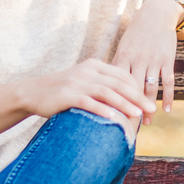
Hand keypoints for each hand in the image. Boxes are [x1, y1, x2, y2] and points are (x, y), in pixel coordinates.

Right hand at [21, 59, 156, 124]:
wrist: (33, 92)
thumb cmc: (63, 91)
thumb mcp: (84, 83)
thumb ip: (103, 86)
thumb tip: (127, 100)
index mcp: (94, 66)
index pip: (123, 75)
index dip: (138, 88)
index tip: (149, 102)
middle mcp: (87, 71)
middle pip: (118, 83)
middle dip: (137, 97)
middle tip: (150, 109)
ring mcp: (77, 82)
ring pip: (106, 92)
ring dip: (124, 103)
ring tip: (138, 114)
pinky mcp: (66, 94)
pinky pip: (88, 102)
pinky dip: (102, 109)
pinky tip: (113, 117)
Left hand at [112, 0, 181, 121]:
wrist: (156, 15)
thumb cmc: (136, 34)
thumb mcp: (123, 48)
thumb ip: (116, 67)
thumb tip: (105, 88)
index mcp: (122, 57)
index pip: (115, 84)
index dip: (113, 101)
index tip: (110, 117)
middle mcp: (137, 60)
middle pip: (132, 90)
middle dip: (130, 109)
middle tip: (127, 127)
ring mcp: (153, 60)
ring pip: (150, 88)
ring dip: (148, 107)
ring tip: (147, 123)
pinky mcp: (167, 59)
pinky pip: (168, 81)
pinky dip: (168, 96)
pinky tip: (165, 110)